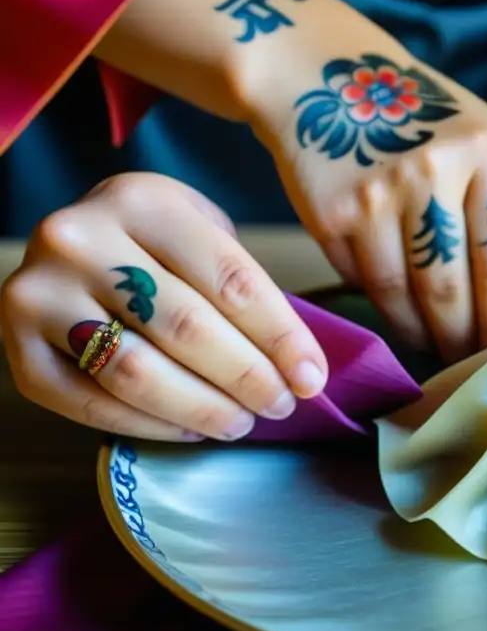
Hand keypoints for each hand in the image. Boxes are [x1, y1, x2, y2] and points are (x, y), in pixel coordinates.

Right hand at [1, 174, 329, 441]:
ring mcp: (38, 293)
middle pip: (185, 327)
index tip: (313, 379)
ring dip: (202, 408)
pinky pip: (90, 405)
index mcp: (142, 200)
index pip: (231, 281)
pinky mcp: (18, 348)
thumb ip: (244, 285)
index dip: (281, 338)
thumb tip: (302, 369)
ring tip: (240, 422)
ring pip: (136, 372)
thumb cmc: (158, 244)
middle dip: (247, 378)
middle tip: (281, 405)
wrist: (73, 243)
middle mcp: (78, 239)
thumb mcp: (203, 233)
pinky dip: (150, 427)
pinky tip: (190, 429)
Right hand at [247, 48, 486, 363]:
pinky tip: (397, 312)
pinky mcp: (331, 212)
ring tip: (434, 346)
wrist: (324, 77)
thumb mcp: (479, 142)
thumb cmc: (420, 121)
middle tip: (468, 360)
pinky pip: (364, 282)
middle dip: (464, 339)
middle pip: (455, 289)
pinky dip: (383, 306)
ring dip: (422, 334)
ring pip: (406, 296)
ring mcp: (378, 191)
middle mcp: (435, 168)